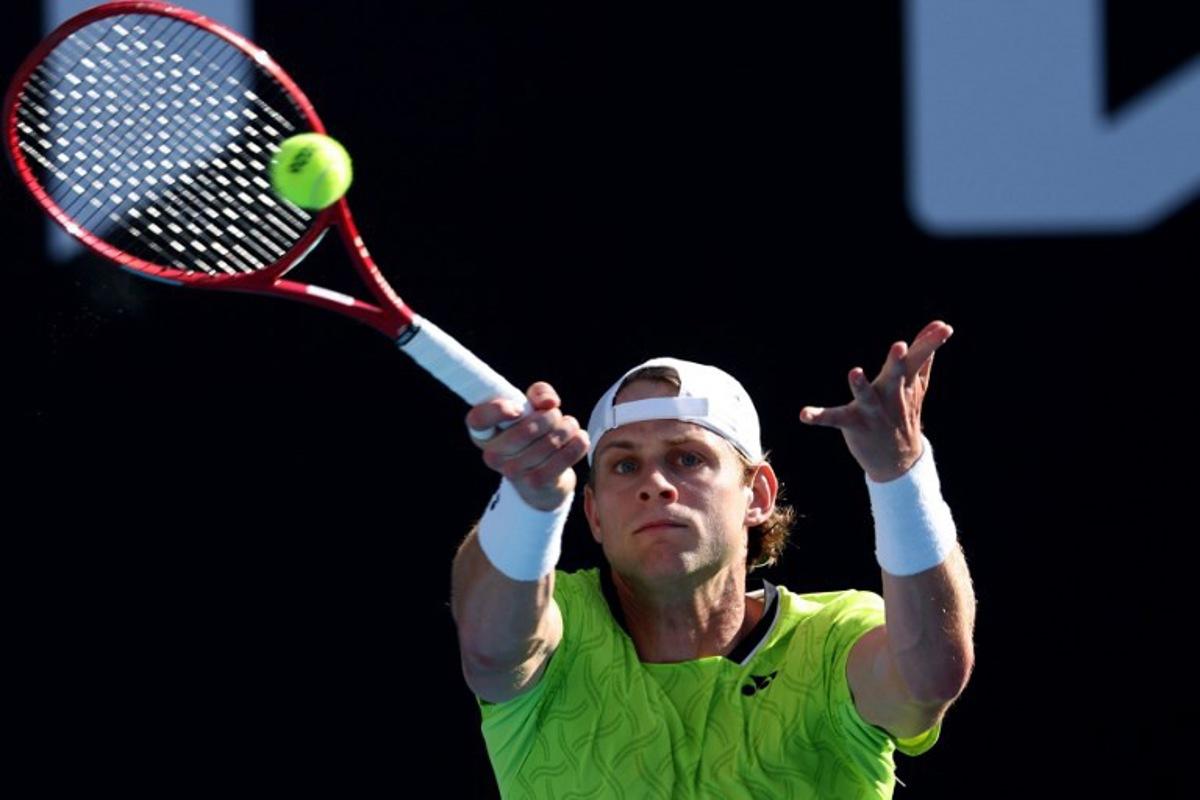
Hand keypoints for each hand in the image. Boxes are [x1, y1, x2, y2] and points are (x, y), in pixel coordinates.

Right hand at [466, 382, 589, 509]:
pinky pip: (564, 457)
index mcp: (485, 433)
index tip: (518, 409)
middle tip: (556, 415)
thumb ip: (538, 393)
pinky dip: (577, 443)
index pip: (478, 419)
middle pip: (527, 429)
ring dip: (568, 428)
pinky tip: (579, 438)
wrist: (544, 482)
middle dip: (551, 416)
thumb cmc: (535, 435)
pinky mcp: (535, 483)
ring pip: (550, 441)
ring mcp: (513, 472)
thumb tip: (548, 402)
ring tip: (569, 426)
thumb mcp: (532, 408)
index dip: (497, 410)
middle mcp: (493, 455)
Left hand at [799, 321, 952, 481]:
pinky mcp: (854, 425)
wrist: (900, 462)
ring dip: (861, 386)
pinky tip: (804, 414)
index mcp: (905, 385)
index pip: (919, 360)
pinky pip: (835, 419)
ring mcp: (874, 413)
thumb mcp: (915, 384)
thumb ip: (923, 355)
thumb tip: (939, 324)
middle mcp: (892, 398)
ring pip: (868, 399)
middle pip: (896, 377)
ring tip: (855, 371)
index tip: (944, 327)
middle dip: (898, 363)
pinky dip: (819, 416)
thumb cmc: (904, 413)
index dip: (930, 343)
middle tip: (900, 346)